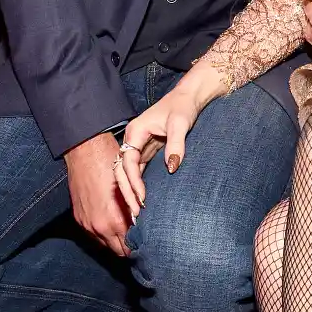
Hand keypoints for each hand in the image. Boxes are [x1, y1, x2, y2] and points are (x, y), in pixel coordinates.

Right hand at [63, 132, 131, 257]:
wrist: (84, 151)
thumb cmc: (110, 163)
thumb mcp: (129, 187)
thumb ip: (134, 210)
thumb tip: (143, 223)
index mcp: (114, 220)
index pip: (129, 248)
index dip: (139, 245)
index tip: (147, 241)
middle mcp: (99, 227)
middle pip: (118, 251)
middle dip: (128, 245)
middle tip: (139, 236)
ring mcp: (87, 224)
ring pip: (105, 244)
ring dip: (115, 239)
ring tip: (126, 228)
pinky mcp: (79, 218)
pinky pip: (94, 235)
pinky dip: (104, 231)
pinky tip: (112, 220)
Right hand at [114, 88, 201, 218]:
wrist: (188, 97)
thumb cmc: (183, 107)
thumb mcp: (180, 124)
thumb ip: (176, 145)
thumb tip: (172, 167)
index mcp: (135, 131)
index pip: (128, 161)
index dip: (134, 181)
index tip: (142, 198)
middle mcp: (133, 139)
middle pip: (122, 170)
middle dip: (127, 191)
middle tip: (136, 213)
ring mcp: (138, 145)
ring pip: (128, 173)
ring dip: (131, 192)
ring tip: (137, 213)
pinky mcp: (146, 151)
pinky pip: (137, 172)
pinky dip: (138, 186)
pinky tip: (143, 201)